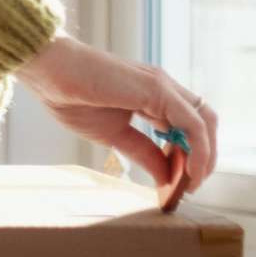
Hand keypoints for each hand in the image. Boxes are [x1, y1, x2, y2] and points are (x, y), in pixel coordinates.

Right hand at [14, 35, 217, 196]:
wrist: (49, 71)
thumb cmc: (71, 96)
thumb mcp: (113, 134)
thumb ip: (141, 152)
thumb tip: (164, 177)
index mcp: (152, 96)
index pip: (187, 126)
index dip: (190, 154)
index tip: (180, 181)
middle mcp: (164, 88)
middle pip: (204, 123)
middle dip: (205, 156)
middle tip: (192, 185)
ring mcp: (164, 86)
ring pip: (205, 122)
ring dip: (205, 156)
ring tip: (192, 183)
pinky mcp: (159, 90)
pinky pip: (193, 123)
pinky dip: (198, 150)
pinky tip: (189, 171)